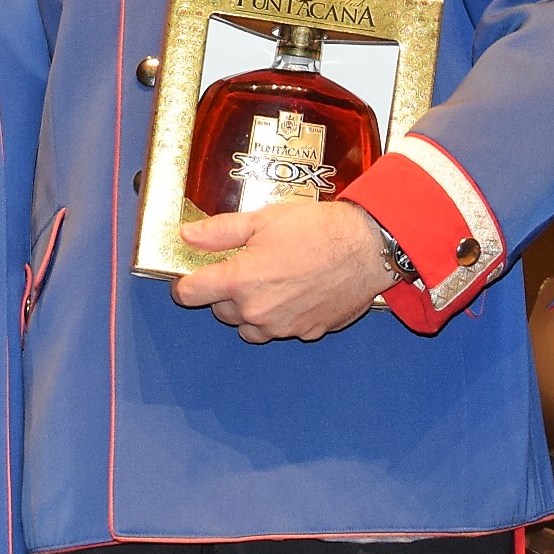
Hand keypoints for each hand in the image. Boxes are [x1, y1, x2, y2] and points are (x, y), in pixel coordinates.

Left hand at [173, 200, 397, 343]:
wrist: (367, 248)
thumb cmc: (317, 229)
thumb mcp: (263, 220)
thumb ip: (220, 232)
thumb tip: (187, 236)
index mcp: (240, 281)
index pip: (190, 293)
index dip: (186, 284)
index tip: (193, 277)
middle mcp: (257, 312)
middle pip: (220, 311)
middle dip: (226, 292)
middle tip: (247, 267)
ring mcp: (283, 327)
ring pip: (249, 328)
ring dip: (251, 311)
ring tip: (271, 283)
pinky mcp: (307, 333)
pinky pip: (282, 330)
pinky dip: (282, 316)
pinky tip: (297, 293)